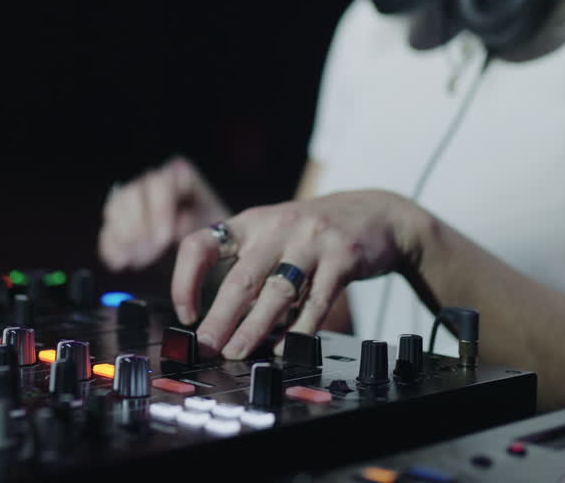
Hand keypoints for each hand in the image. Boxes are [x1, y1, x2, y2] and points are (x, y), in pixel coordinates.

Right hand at [99, 156, 230, 271]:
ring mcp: (135, 201)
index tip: (164, 239)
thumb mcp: (215, 233)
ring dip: (124, 236)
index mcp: (181, 177)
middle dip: (139, 226)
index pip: (161, 183)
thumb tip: (177, 227)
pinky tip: (121, 262)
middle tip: (148, 253)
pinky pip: (107, 230)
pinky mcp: (121, 224)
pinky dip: (112, 247)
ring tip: (138, 260)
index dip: (159, 211)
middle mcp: (155, 184)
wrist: (214, 257)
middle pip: (133, 193)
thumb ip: (194, 225)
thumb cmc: (219, 241)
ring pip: (115, 208)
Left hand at [171, 190, 424, 358]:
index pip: (202, 245)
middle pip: (241, 278)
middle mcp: (277, 227)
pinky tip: (286, 348)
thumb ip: (248, 265)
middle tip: (207, 346)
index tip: (186, 313)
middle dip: (220, 317)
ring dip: (255, 328)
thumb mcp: (275, 232)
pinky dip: (300, 329)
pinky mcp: (342, 257)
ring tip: (238, 352)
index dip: (186, 279)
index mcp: (251, 222)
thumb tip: (220, 320)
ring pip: (277, 291)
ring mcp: (312, 241)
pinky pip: (317, 300)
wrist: (378, 213)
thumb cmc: (315, 232)